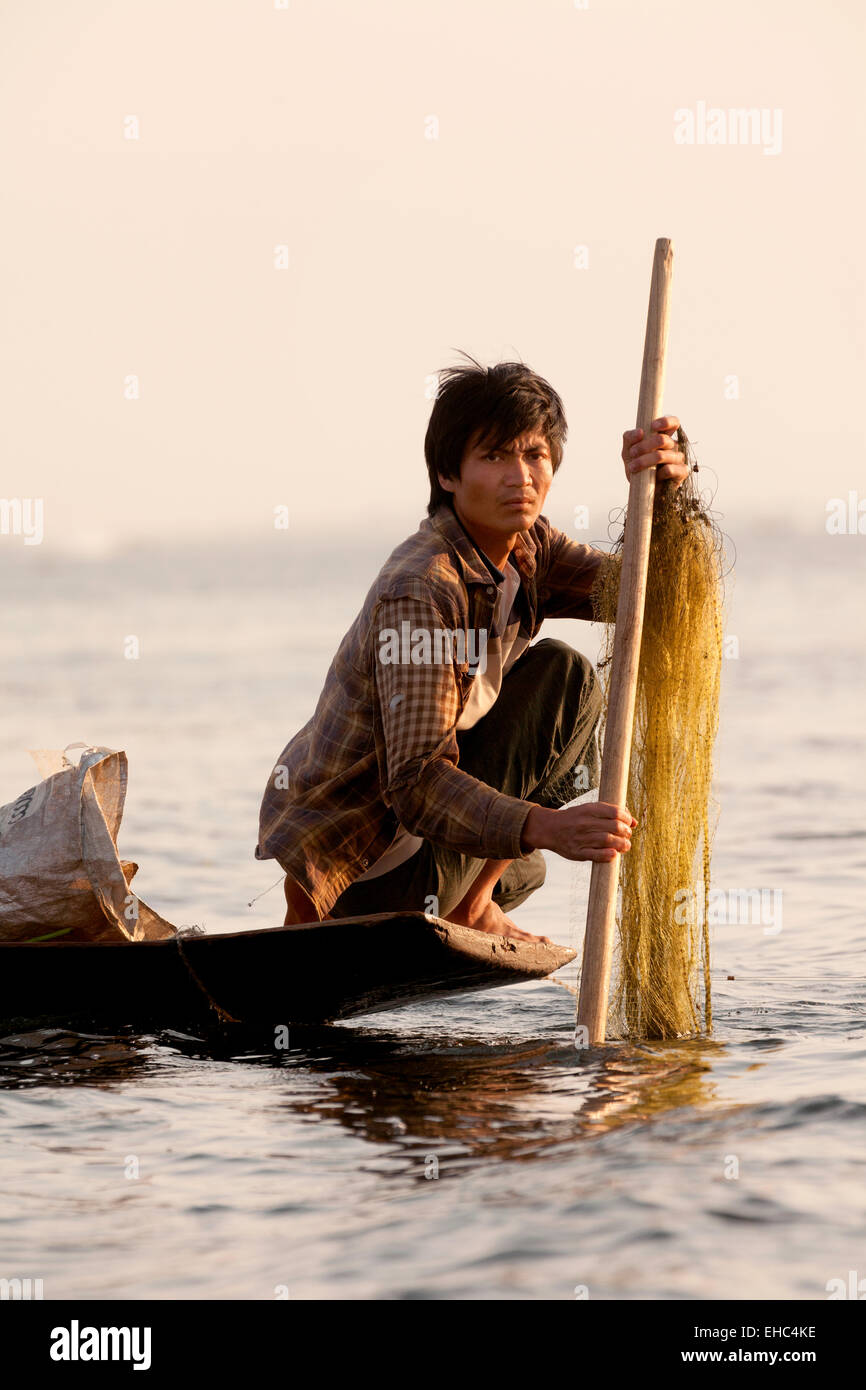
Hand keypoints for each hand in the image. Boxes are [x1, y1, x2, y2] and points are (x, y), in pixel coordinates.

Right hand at [521, 801, 636, 861]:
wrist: (549, 829)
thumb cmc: (575, 818)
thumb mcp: (589, 810)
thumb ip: (611, 813)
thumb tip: (635, 822)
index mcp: (588, 810)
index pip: (615, 812)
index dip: (627, 818)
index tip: (629, 823)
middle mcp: (584, 823)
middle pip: (614, 827)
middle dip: (626, 832)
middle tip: (628, 835)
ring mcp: (580, 838)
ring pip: (607, 841)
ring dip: (621, 844)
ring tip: (625, 845)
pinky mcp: (577, 852)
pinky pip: (595, 855)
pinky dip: (608, 855)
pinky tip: (614, 854)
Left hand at [622, 414, 688, 489]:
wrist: (641, 492)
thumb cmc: (636, 468)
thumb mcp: (627, 452)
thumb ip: (629, 438)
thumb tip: (640, 431)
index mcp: (664, 436)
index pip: (673, 422)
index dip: (665, 422)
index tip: (652, 427)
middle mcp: (673, 446)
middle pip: (663, 439)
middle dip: (644, 446)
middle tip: (632, 453)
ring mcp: (678, 459)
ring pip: (662, 455)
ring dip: (644, 461)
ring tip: (633, 468)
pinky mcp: (682, 472)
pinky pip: (670, 469)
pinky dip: (657, 474)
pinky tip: (652, 477)